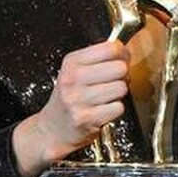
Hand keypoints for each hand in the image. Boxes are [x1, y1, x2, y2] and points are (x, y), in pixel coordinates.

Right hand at [13, 40, 129, 176]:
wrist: (53, 128)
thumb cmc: (69, 97)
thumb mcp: (75, 70)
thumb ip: (99, 58)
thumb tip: (125, 51)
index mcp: (71, 62)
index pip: (110, 48)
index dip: (122, 54)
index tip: (119, 60)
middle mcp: (72, 78)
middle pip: (120, 68)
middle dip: (122, 76)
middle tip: (112, 82)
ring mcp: (78, 99)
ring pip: (121, 88)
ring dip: (118, 94)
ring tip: (105, 97)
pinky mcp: (87, 118)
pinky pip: (119, 107)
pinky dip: (115, 110)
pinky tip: (103, 109)